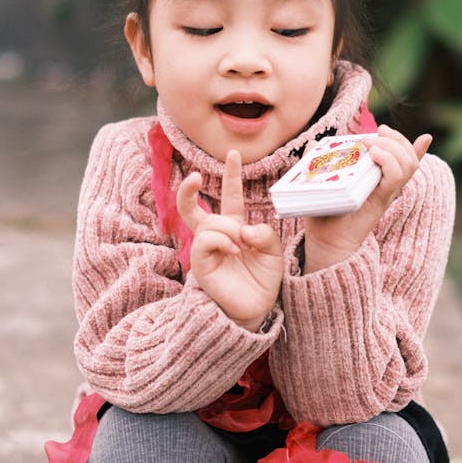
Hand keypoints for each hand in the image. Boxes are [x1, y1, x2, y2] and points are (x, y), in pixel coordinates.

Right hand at [176, 149, 283, 330]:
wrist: (256, 309)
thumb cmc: (263, 281)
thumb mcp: (273, 251)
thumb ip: (264, 233)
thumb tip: (242, 229)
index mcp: (236, 228)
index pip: (231, 196)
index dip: (232, 175)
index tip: (234, 153)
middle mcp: (217, 236)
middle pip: (192, 207)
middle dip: (188, 189)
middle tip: (193, 175)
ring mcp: (206, 249)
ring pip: (209, 223)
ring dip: (228, 230)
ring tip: (241, 247)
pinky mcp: (200, 263)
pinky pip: (205, 240)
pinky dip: (223, 241)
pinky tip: (234, 251)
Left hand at [301, 126, 432, 273]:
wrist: (324, 241)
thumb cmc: (323, 214)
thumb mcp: (322, 183)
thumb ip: (320, 161)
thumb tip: (315, 143)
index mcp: (378, 180)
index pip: (405, 159)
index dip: (405, 142)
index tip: (385, 128)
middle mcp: (386, 186)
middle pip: (409, 157)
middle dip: (397, 139)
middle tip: (377, 132)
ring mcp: (385, 193)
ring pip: (407, 165)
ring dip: (393, 146)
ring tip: (372, 144)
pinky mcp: (380, 200)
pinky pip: (395, 178)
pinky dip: (389, 161)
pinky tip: (374, 153)